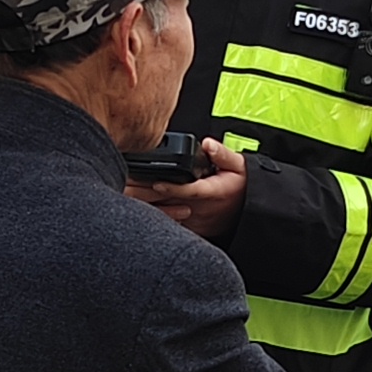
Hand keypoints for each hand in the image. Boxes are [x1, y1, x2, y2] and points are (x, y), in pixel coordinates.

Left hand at [124, 138, 249, 241]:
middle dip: (147, 194)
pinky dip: (149, 216)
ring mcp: (192, 220)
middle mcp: (199, 208)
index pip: (188, 190)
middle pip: (169, 203)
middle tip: (126, 182)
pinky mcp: (187, 227)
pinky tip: (133, 207)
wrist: (246, 213)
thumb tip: (208, 144)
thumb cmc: (240, 189)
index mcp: (211, 192)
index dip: (171, 187)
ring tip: (125, 192)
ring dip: (144, 205)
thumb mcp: (240, 167)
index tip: (156, 182)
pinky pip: (166, 224)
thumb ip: (223, 154)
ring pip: (164, 216)